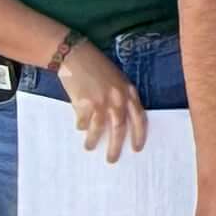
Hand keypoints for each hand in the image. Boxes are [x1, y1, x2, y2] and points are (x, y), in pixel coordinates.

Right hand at [57, 42, 147, 162]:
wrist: (76, 55)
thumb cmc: (96, 67)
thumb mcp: (116, 80)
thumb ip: (121, 97)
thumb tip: (119, 122)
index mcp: (129, 91)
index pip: (140, 118)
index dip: (139, 135)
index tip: (137, 148)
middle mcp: (117, 98)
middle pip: (120, 128)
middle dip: (116, 147)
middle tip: (112, 159)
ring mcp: (101, 101)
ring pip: (99, 129)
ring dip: (94, 140)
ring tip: (89, 147)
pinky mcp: (84, 102)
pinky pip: (84, 122)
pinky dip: (81, 127)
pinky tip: (79, 128)